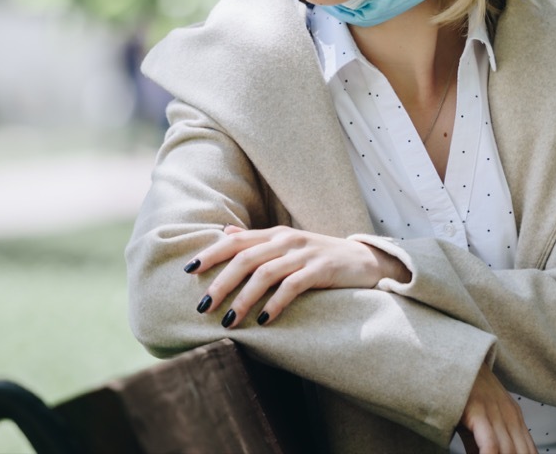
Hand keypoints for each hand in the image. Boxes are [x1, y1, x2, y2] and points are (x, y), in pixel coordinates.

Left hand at [184, 225, 409, 326]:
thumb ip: (257, 240)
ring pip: (265, 272)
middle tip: (203, 307)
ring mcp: (306, 253)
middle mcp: (288, 240)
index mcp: (276, 234)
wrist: (367, 261)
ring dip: (244, 298)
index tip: (188, 271)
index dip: (211, 254)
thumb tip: (225, 234)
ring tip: (229, 321)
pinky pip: (293, 285)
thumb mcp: (289, 245)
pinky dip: (276, 302)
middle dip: (221, 283)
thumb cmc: (322, 257)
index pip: (236, 241)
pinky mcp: (323, 268)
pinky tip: (265, 319)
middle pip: (246, 258)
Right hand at [457, 363, 536, 453]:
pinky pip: (490, 444)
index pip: (530, 451)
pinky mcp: (479, 411)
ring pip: (508, 451)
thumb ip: (487, 443)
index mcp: (515, 418)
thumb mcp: (482, 419)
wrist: (454, 361)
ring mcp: (496, 412)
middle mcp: (510, 416)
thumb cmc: (467, 391)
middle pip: (522, 453)